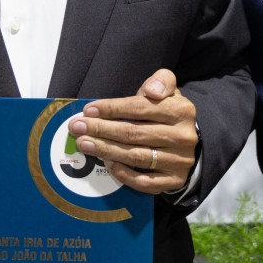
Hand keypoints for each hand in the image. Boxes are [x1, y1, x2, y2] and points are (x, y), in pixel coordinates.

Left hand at [68, 69, 197, 194]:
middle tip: (77, 127)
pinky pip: (145, 181)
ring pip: (136, 156)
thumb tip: (151, 91)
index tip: (88, 110)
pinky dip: (124, 173)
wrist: (185, 142)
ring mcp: (180, 161)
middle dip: (101, 129)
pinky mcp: (174, 181)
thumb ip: (161, 81)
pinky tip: (107, 163)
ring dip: (106, 150)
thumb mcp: (167, 90)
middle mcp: (183, 137)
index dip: (111, 109)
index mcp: (182, 111)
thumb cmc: (166, 112)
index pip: (140, 108)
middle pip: (134, 133)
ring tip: (84, 144)